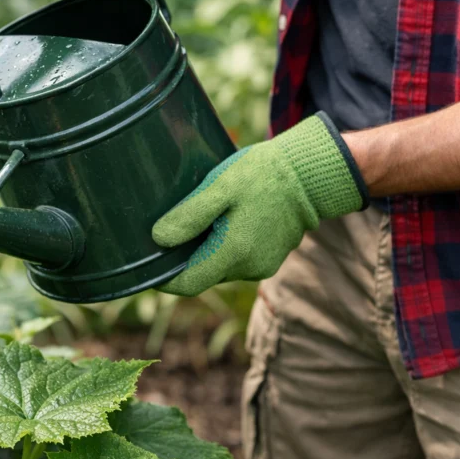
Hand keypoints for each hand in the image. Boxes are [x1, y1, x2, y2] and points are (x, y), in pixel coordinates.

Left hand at [152, 113, 368, 295]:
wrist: (311, 174)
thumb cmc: (264, 176)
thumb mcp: (221, 187)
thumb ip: (190, 215)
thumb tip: (158, 239)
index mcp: (232, 253)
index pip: (187, 284)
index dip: (164, 279)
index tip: (148, 263)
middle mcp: (248, 268)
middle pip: (203, 274)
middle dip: (185, 257)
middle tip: (173, 227)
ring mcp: (262, 265)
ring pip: (220, 266)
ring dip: (207, 248)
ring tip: (201, 217)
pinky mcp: (271, 257)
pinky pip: (238, 258)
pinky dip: (226, 244)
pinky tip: (225, 219)